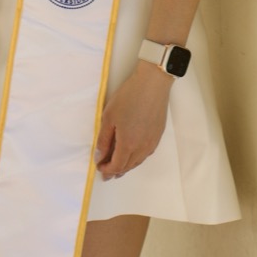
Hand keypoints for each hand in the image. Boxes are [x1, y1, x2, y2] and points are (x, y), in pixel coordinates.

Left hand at [93, 62, 172, 180]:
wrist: (152, 84)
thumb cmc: (129, 97)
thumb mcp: (109, 117)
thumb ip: (103, 140)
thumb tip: (99, 157)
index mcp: (128, 144)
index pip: (116, 166)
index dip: (107, 170)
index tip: (99, 167)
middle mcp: (142, 148)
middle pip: (128, 167)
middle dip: (115, 171)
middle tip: (107, 172)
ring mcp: (152, 142)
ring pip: (138, 162)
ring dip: (127, 166)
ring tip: (118, 167)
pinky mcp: (158, 135)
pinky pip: (146, 154)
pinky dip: (137, 159)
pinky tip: (133, 154)